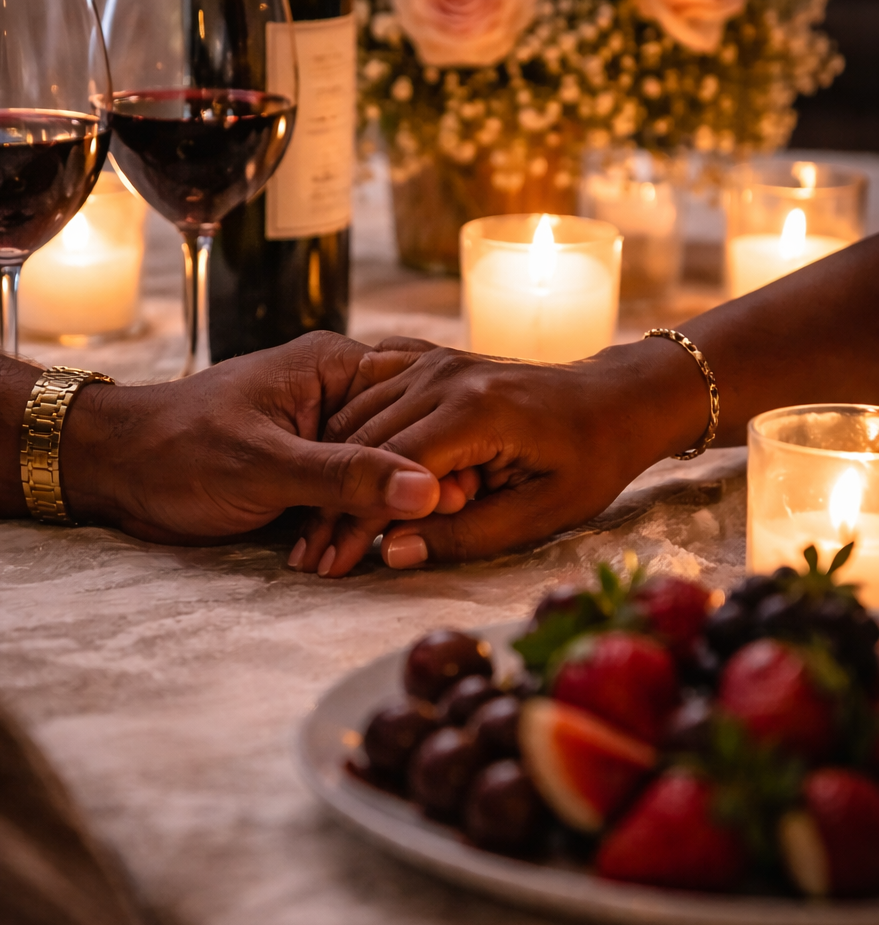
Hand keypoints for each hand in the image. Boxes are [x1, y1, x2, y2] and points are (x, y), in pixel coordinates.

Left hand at [64, 331, 441, 543]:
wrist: (115, 471)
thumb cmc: (178, 452)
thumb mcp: (266, 465)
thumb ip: (345, 475)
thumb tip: (427, 486)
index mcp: (333, 366)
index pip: (415, 394)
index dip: (444, 442)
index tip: (468, 488)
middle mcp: (336, 392)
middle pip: (407, 434)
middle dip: (421, 483)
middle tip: (450, 521)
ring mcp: (323, 431)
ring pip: (382, 469)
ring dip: (389, 509)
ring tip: (410, 543)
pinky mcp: (307, 468)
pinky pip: (353, 491)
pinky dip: (361, 520)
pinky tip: (379, 548)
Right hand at [293, 337, 709, 576]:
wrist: (615, 399)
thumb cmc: (589, 461)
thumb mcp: (540, 515)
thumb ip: (465, 535)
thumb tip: (394, 554)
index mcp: (475, 411)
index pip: (393, 471)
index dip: (357, 522)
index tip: (332, 563)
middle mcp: (445, 376)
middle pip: (364, 444)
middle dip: (334, 505)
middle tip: (310, 557)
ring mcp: (435, 362)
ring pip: (356, 417)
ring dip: (333, 474)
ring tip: (316, 528)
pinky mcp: (431, 361)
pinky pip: (371, 395)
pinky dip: (348, 436)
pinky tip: (335, 474)